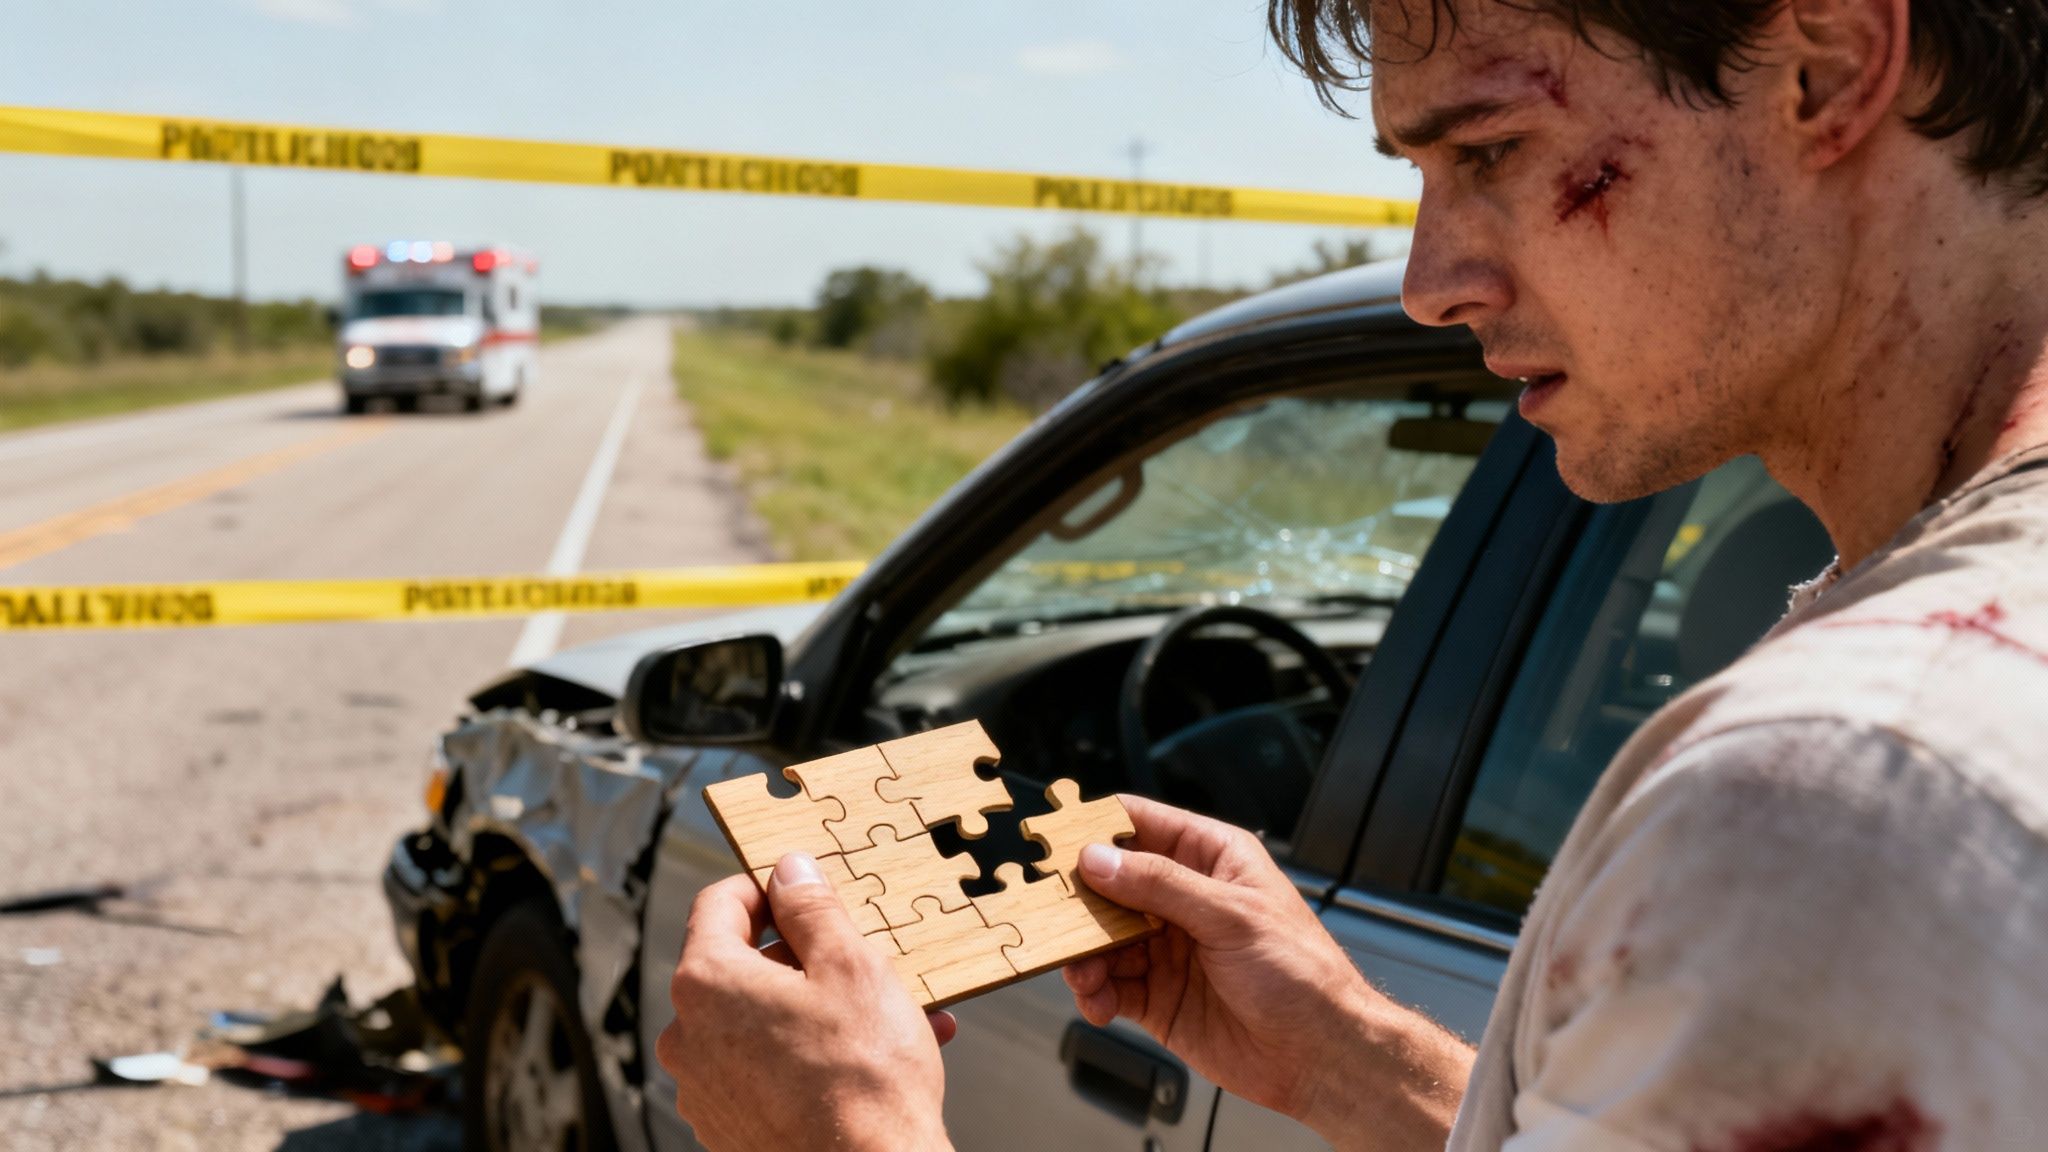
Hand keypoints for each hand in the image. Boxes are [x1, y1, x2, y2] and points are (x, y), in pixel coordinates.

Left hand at [658, 853, 955, 1151]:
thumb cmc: (863, 1073)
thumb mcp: (850, 965)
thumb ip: (812, 908)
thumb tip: (789, 869)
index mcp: (707, 981)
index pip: (718, 903)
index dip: (767, 887)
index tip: (805, 892)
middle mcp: (688, 1035)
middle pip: (741, 966)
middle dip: (804, 959)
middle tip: (862, 960)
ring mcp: (702, 1088)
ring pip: (760, 1020)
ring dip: (816, 1009)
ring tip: (885, 1016)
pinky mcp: (726, 1126)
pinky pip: (763, 1069)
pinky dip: (807, 1054)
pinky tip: (866, 1059)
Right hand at [1062, 796, 1468, 1146]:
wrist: (1320, 1055)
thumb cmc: (1303, 975)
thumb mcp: (1232, 915)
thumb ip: (1160, 884)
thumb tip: (1099, 859)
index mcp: (1212, 858)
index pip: (1142, 825)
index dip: (1098, 829)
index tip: (1058, 842)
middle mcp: (1185, 899)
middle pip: (1109, 882)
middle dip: (1080, 898)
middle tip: (1055, 914)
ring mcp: (1168, 948)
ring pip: (1102, 937)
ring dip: (1084, 952)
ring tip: (1083, 971)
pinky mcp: (1158, 996)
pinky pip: (1110, 985)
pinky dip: (1095, 992)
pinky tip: (1098, 1001)